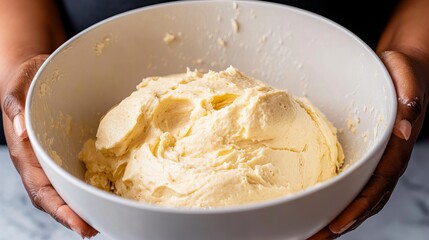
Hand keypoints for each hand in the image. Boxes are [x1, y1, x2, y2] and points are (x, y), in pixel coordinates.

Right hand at [1, 55, 97, 237]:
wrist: (38, 74)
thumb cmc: (26, 80)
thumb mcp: (17, 88)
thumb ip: (15, 106)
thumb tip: (21, 130)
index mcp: (27, 154)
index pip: (42, 191)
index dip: (61, 211)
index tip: (81, 226)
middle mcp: (45, 162)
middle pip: (60, 197)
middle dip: (78, 215)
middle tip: (100, 229)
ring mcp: (60, 157)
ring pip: (73, 187)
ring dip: (89, 203)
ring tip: (110, 216)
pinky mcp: (73, 149)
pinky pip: (85, 169)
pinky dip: (96, 182)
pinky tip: (113, 189)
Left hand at [309, 50, 427, 238]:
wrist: (402, 70)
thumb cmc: (405, 72)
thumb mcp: (409, 78)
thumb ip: (409, 101)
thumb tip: (403, 129)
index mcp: (396, 148)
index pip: (377, 185)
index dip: (357, 208)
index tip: (336, 225)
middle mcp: (385, 160)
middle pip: (364, 200)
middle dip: (341, 222)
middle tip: (315, 239)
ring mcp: (373, 160)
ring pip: (356, 195)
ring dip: (335, 216)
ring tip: (311, 233)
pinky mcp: (362, 154)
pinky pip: (348, 180)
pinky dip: (334, 197)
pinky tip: (317, 205)